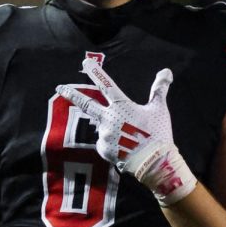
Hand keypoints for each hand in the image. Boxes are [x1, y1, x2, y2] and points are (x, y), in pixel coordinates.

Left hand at [56, 59, 196, 205]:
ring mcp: (104, 135)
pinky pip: (105, 142)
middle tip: (59, 88)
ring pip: (104, 127)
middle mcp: (108, 119)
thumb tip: (166, 70)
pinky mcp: (103, 150)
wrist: (155, 163)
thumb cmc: (158, 133)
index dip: (95, 72)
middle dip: (71, 95)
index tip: (86, 62)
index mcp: (121, 106)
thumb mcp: (159, 109)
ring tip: (130, 137)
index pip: (106, 85)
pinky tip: (126, 147)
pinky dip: (114, 142)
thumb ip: (159, 89)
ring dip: (113, 128)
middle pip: (86, 104)